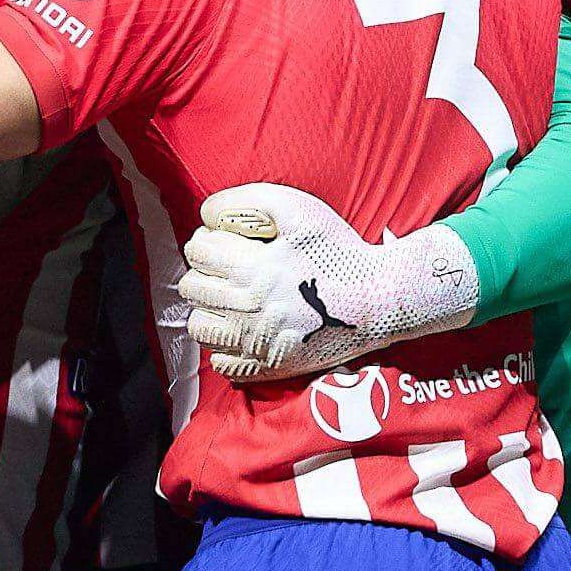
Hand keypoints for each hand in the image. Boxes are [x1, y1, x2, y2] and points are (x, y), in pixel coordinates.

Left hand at [178, 183, 479, 378]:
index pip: (198, 252)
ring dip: (209, 308)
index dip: (207, 240)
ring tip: (233, 298)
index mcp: (253, 269)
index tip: (226, 241)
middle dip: (204, 271)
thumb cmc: (338, 251)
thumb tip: (206, 214)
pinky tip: (245, 329)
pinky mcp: (266, 368)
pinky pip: (221, 361)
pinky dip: (225, 346)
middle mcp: (247, 310)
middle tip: (229, 268)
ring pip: (199, 327)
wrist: (379, 300)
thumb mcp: (298, 209)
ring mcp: (254, 344)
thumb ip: (246, 202)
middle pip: (192, 288)